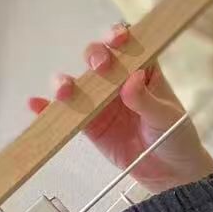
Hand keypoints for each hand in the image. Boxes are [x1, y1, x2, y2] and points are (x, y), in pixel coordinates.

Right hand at [29, 26, 212, 193]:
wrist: (170, 173)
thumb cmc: (176, 137)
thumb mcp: (167, 118)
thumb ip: (147, 100)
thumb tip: (130, 80)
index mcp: (144, 72)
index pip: (129, 47)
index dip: (119, 38)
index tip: (116, 40)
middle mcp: (119, 81)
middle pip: (99, 59)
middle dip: (95, 56)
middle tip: (99, 67)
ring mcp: (103, 102)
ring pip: (80, 84)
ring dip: (67, 81)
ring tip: (64, 89)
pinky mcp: (91, 125)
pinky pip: (69, 113)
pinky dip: (49, 108)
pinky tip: (36, 105)